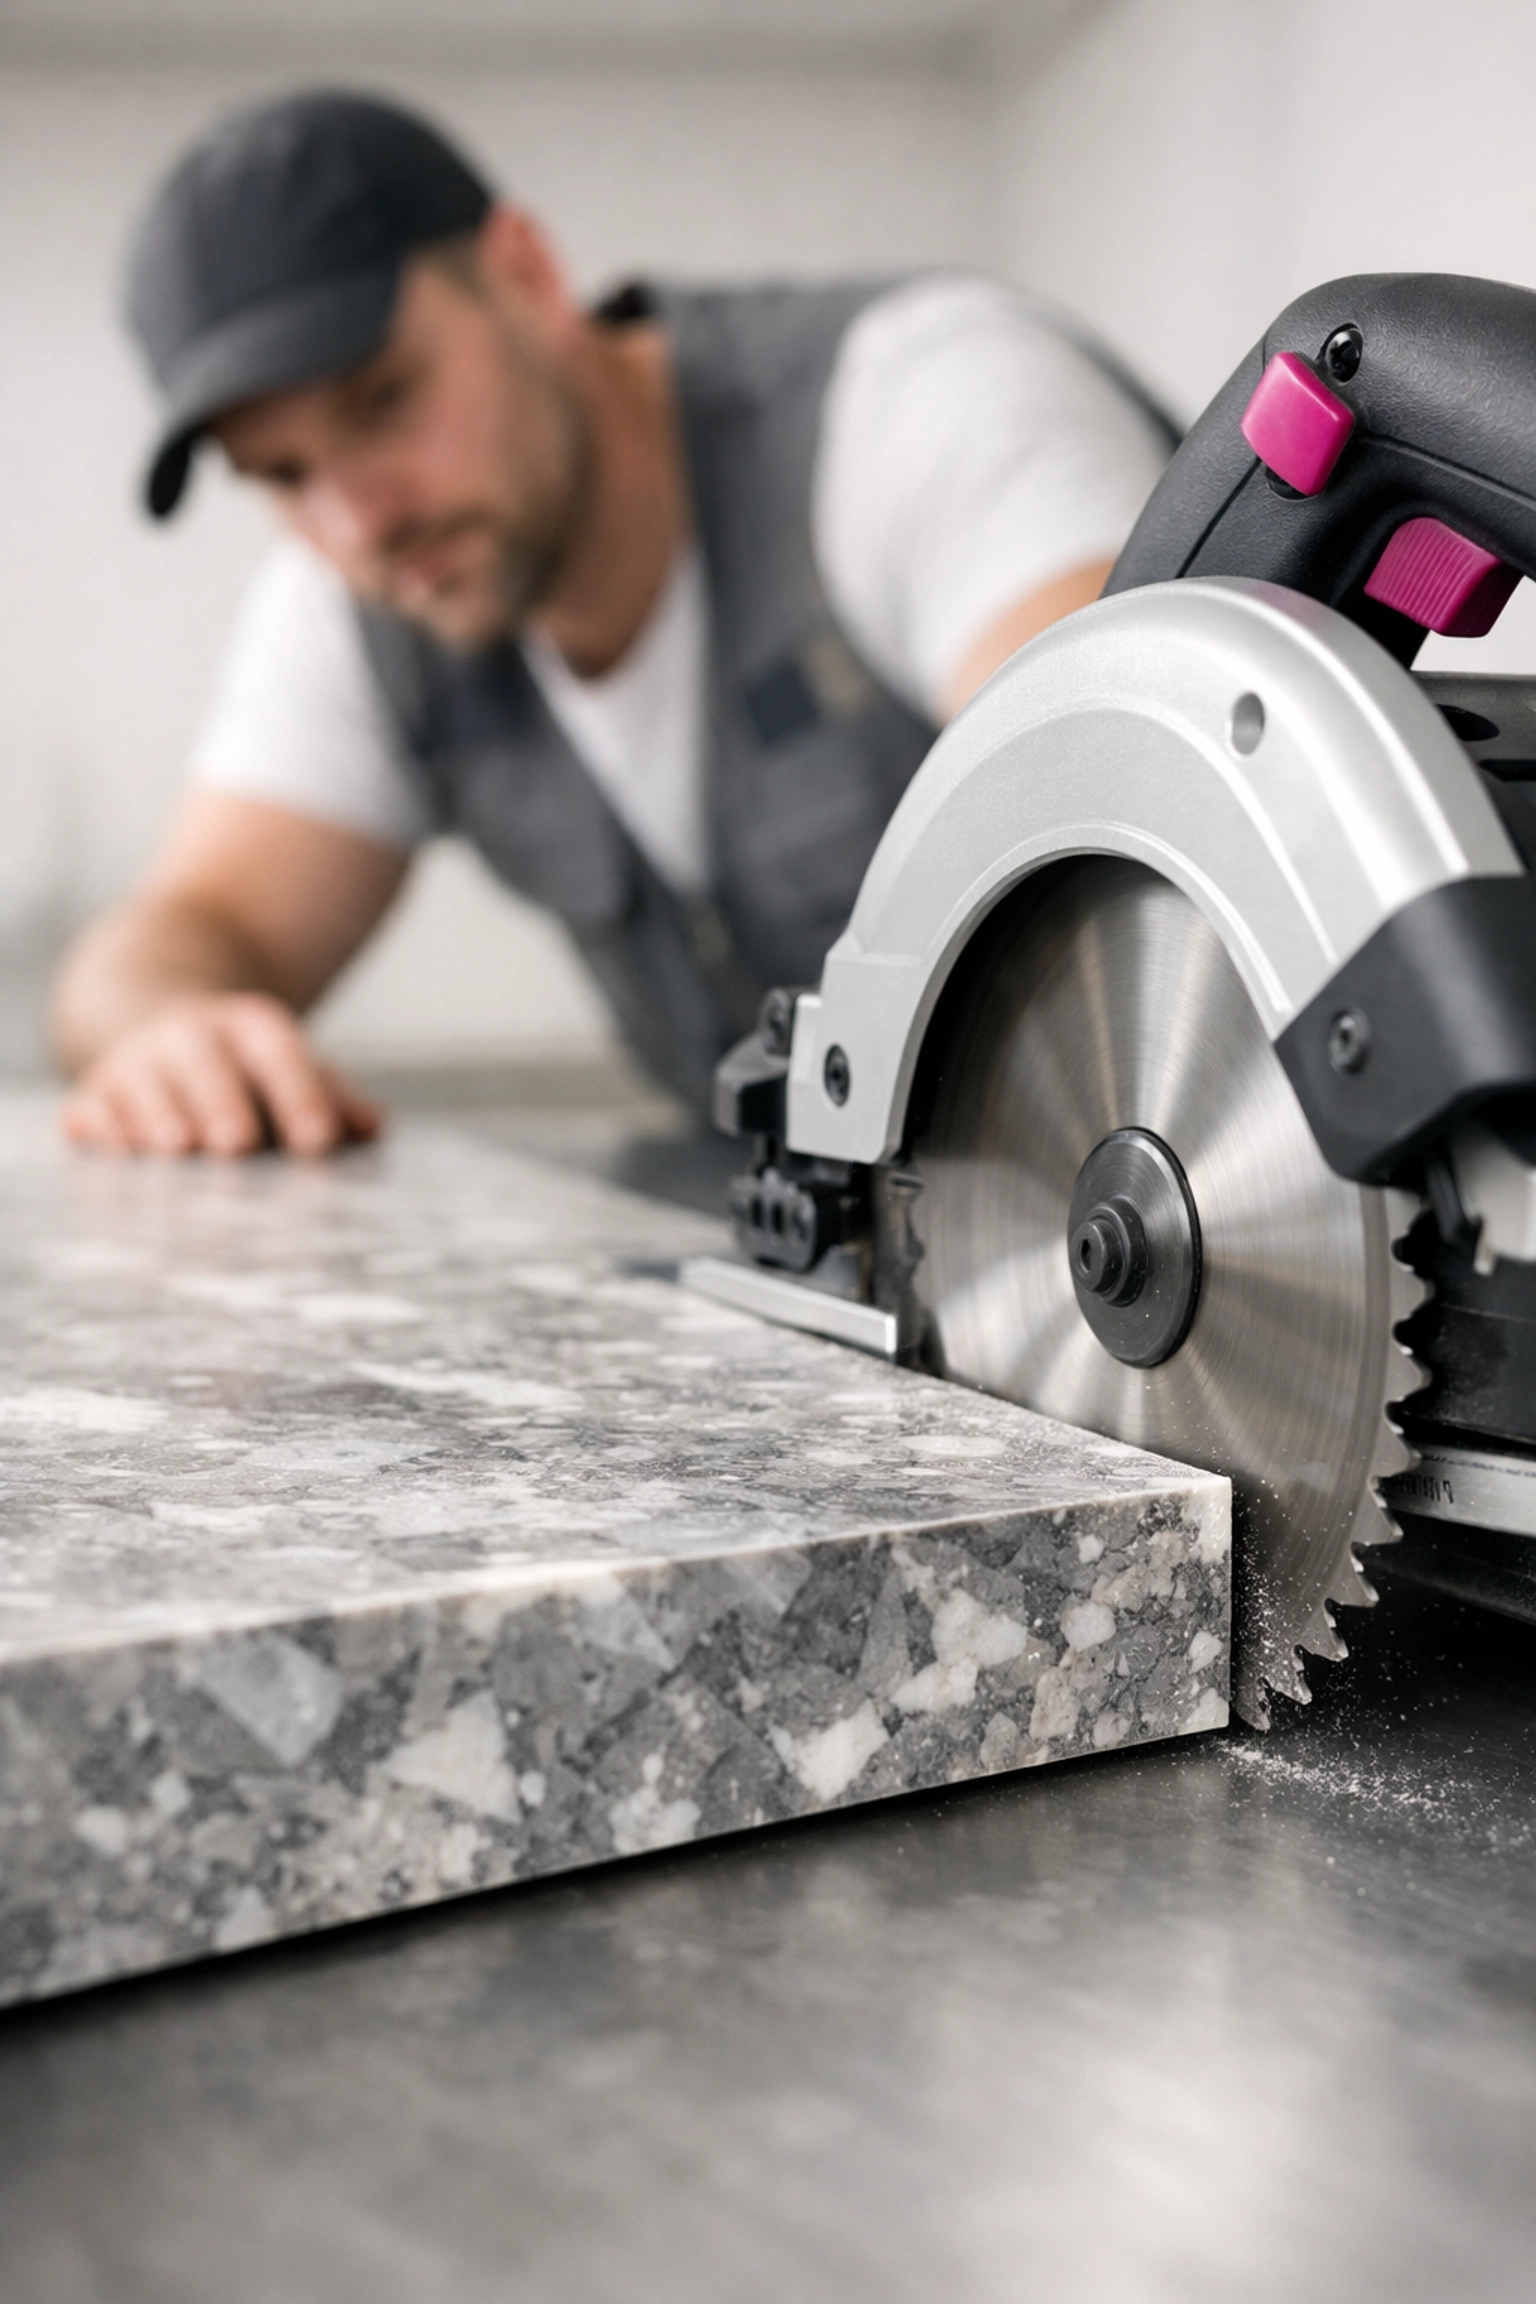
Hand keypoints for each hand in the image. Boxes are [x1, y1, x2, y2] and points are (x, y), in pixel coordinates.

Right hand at [60, 993, 382, 1157]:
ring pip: (145, 1087)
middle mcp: (190, 1037)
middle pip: (206, 1065)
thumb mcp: (293, 1069)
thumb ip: (333, 1100)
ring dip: (160, 1120)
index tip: (319, 1141)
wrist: (159, 1028)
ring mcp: (137, 1064)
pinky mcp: (94, 1095)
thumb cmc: (247, 1072)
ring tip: (178, 1150)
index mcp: (250, 1029)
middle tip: (237, 1143)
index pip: (280, 1055)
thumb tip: (373, 1127)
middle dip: (221, 1102)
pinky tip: (117, 1153)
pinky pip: (93, 1111)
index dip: (301, 1096)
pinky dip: (103, 1131)